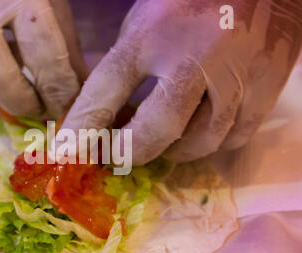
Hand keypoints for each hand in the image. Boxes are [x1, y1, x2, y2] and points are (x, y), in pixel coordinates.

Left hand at [61, 0, 301, 164]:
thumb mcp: (144, 23)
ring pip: (201, 140)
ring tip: (162, 141)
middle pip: (158, 127)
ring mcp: (235, 74)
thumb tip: (105, 116)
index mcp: (152, 34)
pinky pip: (235, 136)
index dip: (83, 126)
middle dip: (133, 151)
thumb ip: (125, 67)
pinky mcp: (267, 86)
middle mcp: (193, 57)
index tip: (68, 151)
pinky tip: (200, 132)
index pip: (106, 88)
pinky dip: (213, 142)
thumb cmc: (189, 1)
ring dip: (175, 149)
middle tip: (119, 155)